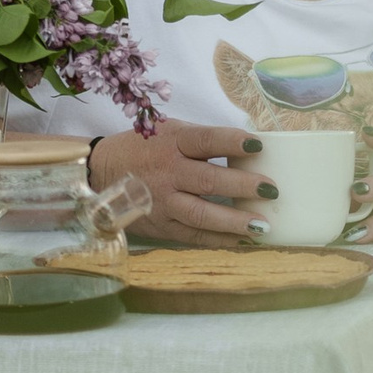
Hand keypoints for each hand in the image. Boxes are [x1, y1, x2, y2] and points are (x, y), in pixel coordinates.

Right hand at [89, 120, 277, 246]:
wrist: (101, 173)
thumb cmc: (145, 149)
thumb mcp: (169, 132)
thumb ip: (202, 140)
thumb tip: (250, 148)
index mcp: (172, 142)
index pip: (206, 140)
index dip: (233, 143)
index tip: (259, 147)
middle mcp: (168, 172)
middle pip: (209, 181)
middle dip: (243, 186)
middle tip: (271, 190)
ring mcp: (163, 202)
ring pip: (202, 214)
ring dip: (234, 221)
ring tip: (263, 225)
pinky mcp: (161, 226)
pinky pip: (194, 236)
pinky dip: (220, 240)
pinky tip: (243, 240)